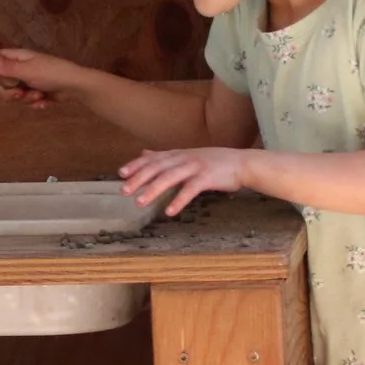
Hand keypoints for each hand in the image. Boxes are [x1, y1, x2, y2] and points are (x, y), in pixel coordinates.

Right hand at [0, 47, 82, 109]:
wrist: (76, 87)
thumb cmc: (52, 73)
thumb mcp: (28, 70)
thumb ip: (8, 68)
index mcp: (19, 58)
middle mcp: (22, 69)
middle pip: (4, 83)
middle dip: (11, 92)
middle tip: (20, 93)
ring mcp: (30, 82)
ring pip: (16, 95)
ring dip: (27, 99)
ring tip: (40, 96)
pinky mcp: (38, 94)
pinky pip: (29, 101)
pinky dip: (36, 103)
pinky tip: (45, 102)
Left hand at [120, 147, 247, 217]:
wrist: (243, 163)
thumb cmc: (214, 161)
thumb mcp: (187, 155)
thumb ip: (165, 156)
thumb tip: (144, 153)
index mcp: (178, 154)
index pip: (153, 159)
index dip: (136, 165)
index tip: (121, 173)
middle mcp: (184, 158)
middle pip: (157, 168)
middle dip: (139, 179)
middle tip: (124, 190)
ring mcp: (196, 167)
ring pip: (170, 178)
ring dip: (154, 190)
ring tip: (140, 202)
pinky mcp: (207, 178)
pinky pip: (190, 190)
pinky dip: (178, 200)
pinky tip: (169, 211)